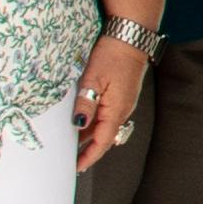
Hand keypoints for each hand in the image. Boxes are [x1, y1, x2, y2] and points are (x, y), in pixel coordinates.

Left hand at [72, 37, 147, 172]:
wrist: (131, 37)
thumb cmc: (114, 55)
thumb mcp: (93, 79)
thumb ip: (85, 104)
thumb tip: (77, 124)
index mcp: (116, 110)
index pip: (102, 142)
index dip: (89, 156)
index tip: (77, 166)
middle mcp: (123, 110)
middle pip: (104, 136)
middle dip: (88, 148)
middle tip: (71, 157)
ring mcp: (124, 102)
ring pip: (105, 125)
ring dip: (91, 135)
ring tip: (73, 140)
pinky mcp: (122, 94)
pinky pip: (108, 114)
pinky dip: (96, 121)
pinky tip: (85, 117)